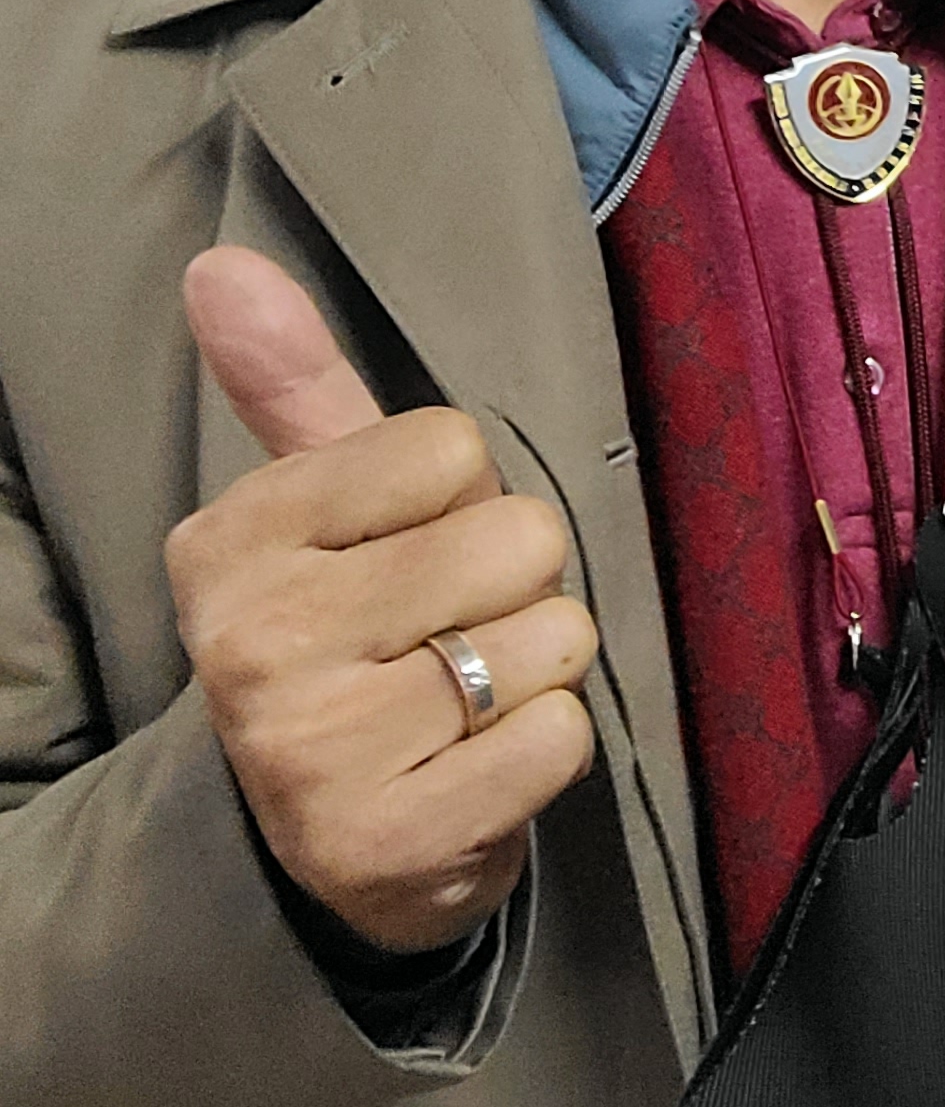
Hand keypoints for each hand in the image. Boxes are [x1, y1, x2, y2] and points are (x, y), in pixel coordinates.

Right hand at [164, 247, 599, 959]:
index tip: (405, 551)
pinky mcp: (388, 844)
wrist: (342, 834)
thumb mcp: (328, 503)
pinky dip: (547, 749)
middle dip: (516, 584)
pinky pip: (561, 739)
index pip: (451, 446)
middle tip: (450, 633)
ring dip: (536, 670)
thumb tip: (222, 262)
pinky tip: (478, 766)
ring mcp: (313, 756)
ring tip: (463, 702)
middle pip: (519, 538)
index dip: (463, 495)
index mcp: (232, 544)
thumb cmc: (361, 629)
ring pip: (553, 639)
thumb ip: (294, 381)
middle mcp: (252, 647)